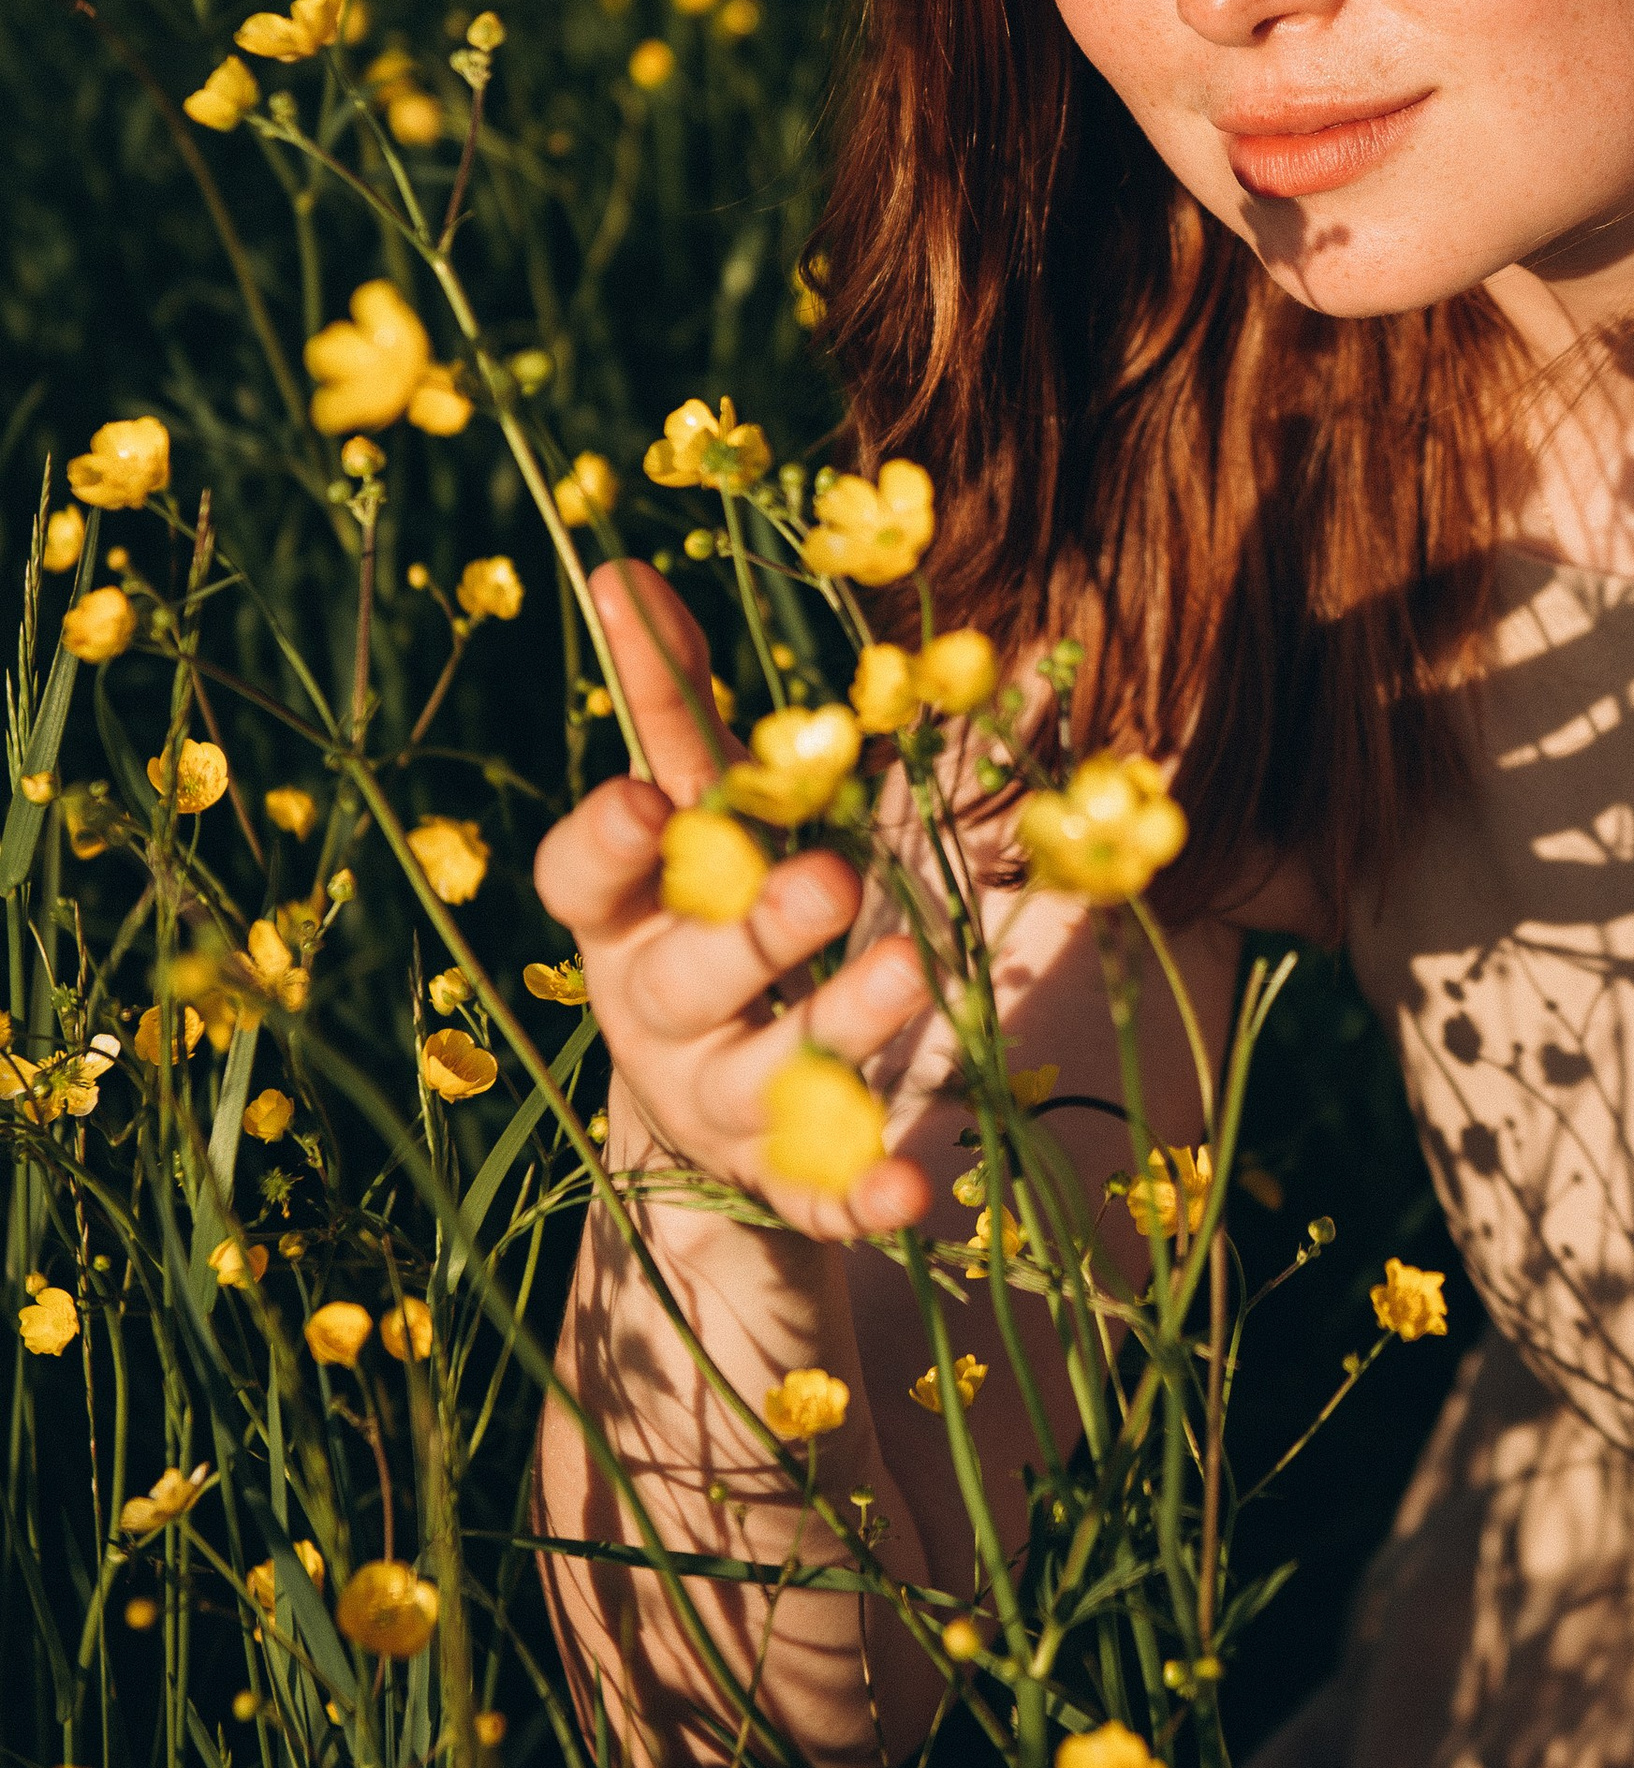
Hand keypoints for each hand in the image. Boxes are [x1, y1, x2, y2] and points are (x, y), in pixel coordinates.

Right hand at [532, 563, 933, 1242]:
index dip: (606, 847)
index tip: (648, 799)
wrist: (707, 1113)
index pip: (583, 883)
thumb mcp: (694, 814)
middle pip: (682, 979)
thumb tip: (621, 569)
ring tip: (913, 971)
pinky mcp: (782, 1181)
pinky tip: (916, 1186)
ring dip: (836, 1031)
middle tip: (832, 879)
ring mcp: (714, 1105)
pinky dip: (862, 1193)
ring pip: (763, 1076)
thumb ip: (671, 706)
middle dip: (751, 931)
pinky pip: (819, 1198)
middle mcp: (651, 1014)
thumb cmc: (704, 916)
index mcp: (619, 918)